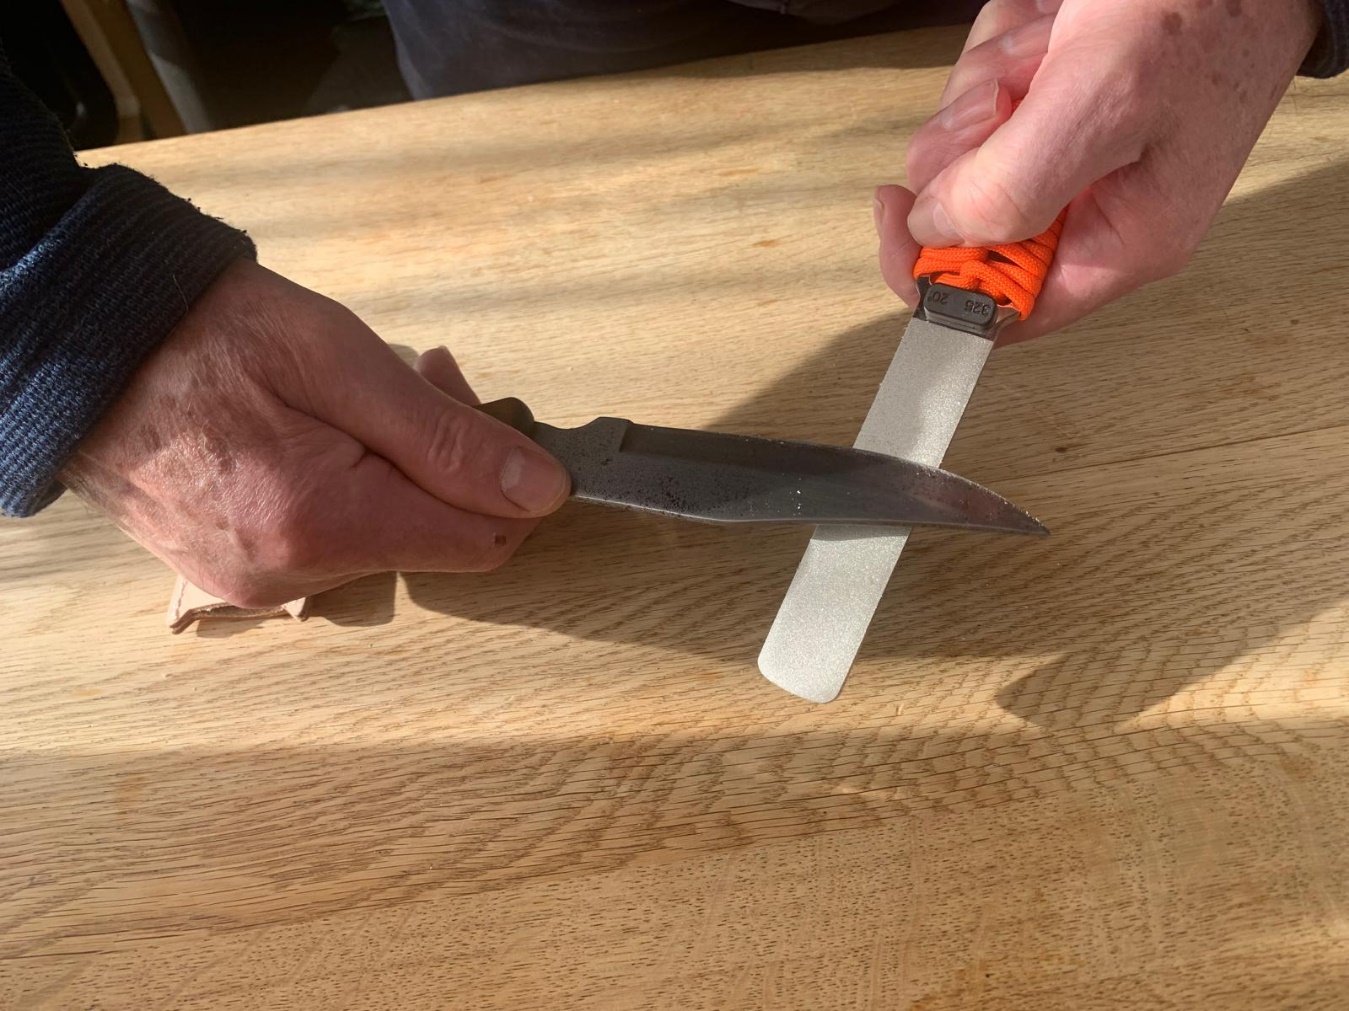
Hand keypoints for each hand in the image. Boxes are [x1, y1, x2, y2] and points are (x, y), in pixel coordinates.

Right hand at [61, 260, 569, 606]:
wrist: (78, 344)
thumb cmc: (202, 332)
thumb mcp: (338, 360)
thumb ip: (446, 437)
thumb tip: (544, 491)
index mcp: (323, 526)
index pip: (481, 542)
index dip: (505, 478)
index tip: (478, 404)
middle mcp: (293, 579)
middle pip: (435, 536)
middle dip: (449, 458)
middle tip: (424, 368)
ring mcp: (260, 584)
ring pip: (388, 535)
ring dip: (402, 465)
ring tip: (360, 388)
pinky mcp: (240, 573)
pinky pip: (335, 539)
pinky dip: (353, 484)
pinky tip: (324, 427)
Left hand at [874, 0, 1323, 341]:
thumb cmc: (1212, 14)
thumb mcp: (1105, 103)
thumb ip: (1013, 186)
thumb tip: (935, 232)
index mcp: (1118, 244)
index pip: (998, 310)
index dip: (935, 276)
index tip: (902, 216)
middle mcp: (1091, 212)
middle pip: (965, 218)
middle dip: (969, 147)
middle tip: (1009, 98)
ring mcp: (1069, 158)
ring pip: (965, 150)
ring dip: (985, 90)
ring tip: (1045, 50)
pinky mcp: (1053, 109)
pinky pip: (983, 96)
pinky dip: (999, 55)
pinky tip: (1046, 32)